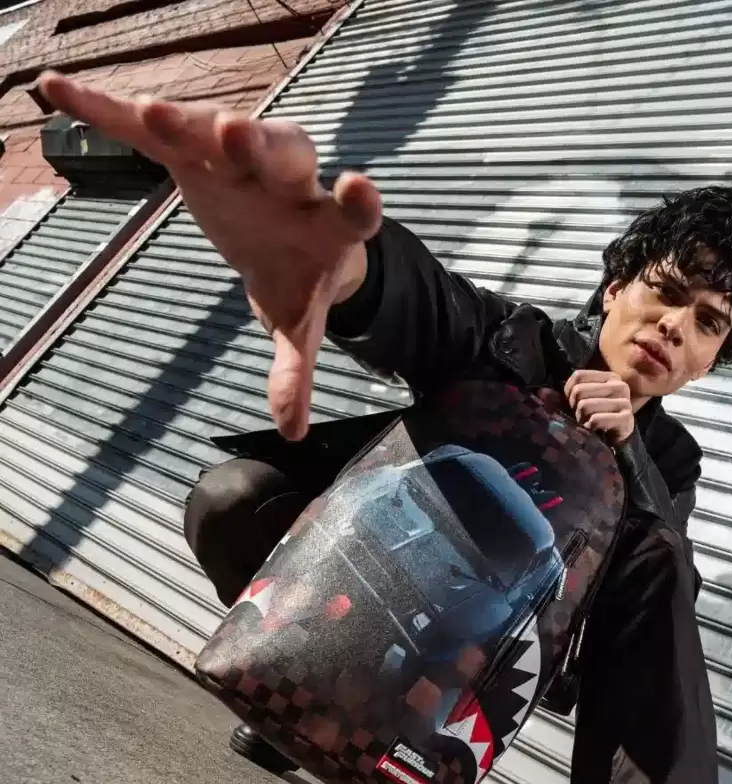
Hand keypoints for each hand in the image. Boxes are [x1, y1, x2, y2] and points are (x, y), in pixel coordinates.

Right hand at [38, 72, 383, 442]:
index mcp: (328, 224)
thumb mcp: (298, 326)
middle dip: (257, 145)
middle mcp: (290, 180)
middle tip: (234, 134)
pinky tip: (58, 90)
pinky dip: (108, 110)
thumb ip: (295, 370)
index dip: (357, 201)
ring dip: (186, 121)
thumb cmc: (300, 280)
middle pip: (282, 153)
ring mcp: (240, 158)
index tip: (358, 189)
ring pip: (216, 131)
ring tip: (150, 113)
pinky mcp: (196, 150)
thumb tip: (292, 430)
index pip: (353, 210)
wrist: (290, 239)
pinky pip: (153, 128)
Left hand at [564, 370, 634, 443]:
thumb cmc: (597, 417)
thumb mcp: (587, 399)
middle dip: (575, 408)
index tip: (575, 403)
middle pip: (579, 391)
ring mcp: (625, 402)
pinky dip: (590, 427)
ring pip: (584, 406)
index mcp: (611, 377)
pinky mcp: (625, 419)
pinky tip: (596, 430)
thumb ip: (574, 390)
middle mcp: (620, 386)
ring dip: (582, 419)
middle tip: (584, 416)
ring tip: (589, 423)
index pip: (578, 376)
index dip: (569, 392)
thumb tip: (552, 393)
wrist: (617, 441)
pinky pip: (595, 419)